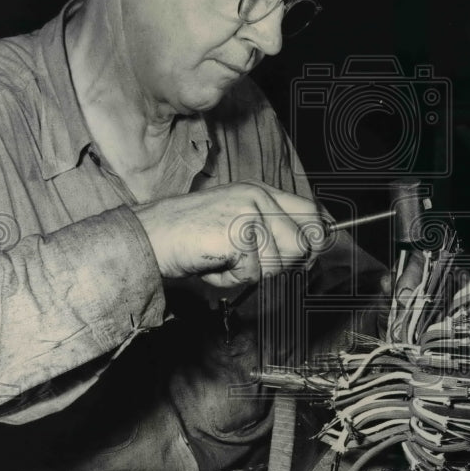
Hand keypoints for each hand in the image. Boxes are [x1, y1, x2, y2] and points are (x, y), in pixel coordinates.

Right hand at [136, 182, 327, 288]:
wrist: (153, 236)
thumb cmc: (193, 235)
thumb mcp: (238, 222)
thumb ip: (272, 230)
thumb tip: (308, 251)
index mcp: (260, 191)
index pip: (312, 213)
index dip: (316, 240)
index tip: (309, 256)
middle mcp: (258, 197)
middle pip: (302, 244)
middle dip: (280, 263)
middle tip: (249, 261)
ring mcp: (248, 214)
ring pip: (278, 263)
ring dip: (251, 272)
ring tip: (224, 259)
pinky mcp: (238, 235)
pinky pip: (253, 274)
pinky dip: (232, 279)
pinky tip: (215, 264)